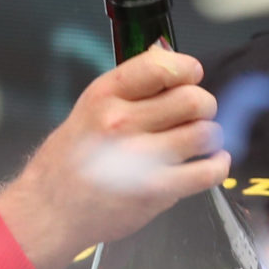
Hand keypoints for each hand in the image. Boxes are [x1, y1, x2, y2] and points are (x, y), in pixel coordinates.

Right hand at [0, 48, 229, 268]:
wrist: (49, 210)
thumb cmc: (70, 160)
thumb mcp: (90, 108)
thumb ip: (131, 88)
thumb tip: (171, 58)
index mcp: (105, 95)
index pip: (162, 66)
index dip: (187, 69)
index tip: (191, 78)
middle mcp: (121, 122)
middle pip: (193, 100)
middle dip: (203, 105)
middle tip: (196, 116)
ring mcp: (139, 159)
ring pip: (205, 134)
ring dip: (210, 136)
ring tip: (199, 141)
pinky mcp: (155, 191)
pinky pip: (208, 172)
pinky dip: (218, 165)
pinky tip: (212, 162)